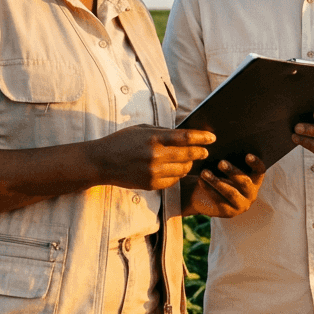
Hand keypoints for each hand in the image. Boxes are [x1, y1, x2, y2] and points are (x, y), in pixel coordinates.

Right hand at [92, 125, 214, 190]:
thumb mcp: (142, 129)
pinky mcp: (151, 185)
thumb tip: (184, 134)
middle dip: (200, 153)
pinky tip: (174, 170)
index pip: (185, 137)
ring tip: (188, 160)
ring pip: (182, 169)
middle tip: (205, 152)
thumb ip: (163, 132)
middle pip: (188, 155)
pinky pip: (173, 181)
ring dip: (188, 164)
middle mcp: (155, 156)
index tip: (212, 137)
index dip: (201, 137)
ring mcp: (153, 172)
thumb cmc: (122, 141)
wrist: (101, 162)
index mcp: (153, 138)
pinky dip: (177, 175)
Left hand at [185, 154, 265, 217]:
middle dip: (233, 172)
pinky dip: (209, 189)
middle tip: (221, 162)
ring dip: (217, 181)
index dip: (256, 163)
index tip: (247, 155)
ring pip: (231, 192)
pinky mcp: (229, 213)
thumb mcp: (224, 167)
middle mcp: (251, 193)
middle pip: (245, 182)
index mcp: (254, 179)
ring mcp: (241, 205)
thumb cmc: (216, 175)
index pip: (260, 170)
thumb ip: (229, 158)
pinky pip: (219, 200)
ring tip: (204, 172)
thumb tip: (224, 143)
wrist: (202, 196)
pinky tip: (201, 181)